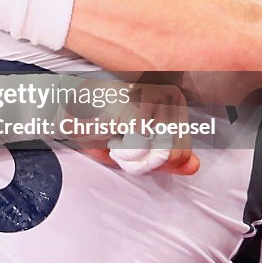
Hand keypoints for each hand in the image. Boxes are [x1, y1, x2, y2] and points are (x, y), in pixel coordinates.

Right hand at [71, 77, 199, 174]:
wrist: (68, 106)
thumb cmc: (98, 121)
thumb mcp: (137, 144)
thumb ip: (167, 156)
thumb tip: (193, 166)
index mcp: (175, 102)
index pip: (182, 152)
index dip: (155, 162)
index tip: (135, 145)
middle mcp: (171, 96)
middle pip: (175, 156)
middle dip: (144, 162)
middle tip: (124, 142)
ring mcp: (157, 100)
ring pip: (160, 156)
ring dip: (132, 157)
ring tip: (118, 135)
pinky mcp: (139, 108)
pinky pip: (141, 151)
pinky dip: (123, 152)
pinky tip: (113, 133)